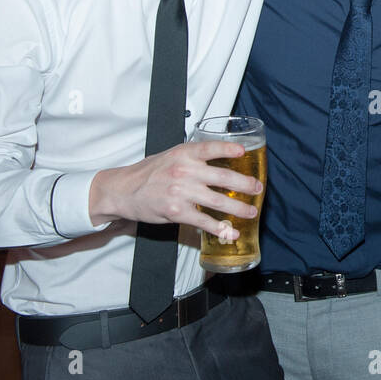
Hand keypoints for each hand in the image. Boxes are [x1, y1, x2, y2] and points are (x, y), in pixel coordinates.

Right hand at [89, 141, 261, 239]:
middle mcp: (185, 171)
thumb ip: (194, 158)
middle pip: (223, 177)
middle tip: (258, 188)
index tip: (244, 152)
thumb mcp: (171, 156)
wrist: (123, 190)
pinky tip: (230, 231)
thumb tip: (221, 160)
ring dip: (238, 208)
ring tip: (251, 211)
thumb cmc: (149, 173)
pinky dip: (219, 227)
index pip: (211, 148)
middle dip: (245, 184)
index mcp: (185, 154)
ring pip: (218, 201)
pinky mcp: (177, 212)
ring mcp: (182, 192)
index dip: (229, 149)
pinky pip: (204, 221)